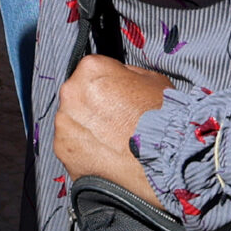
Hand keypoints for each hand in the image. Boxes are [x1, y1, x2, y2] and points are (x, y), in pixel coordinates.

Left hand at [50, 56, 172, 206]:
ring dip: (87, 129)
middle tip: (116, 122)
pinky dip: (84, 150)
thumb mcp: (153, 80)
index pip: (92, 71)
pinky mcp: (63, 150)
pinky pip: (71, 145)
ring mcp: (64, 123)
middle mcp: (71, 93)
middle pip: (78, 96)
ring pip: (73, 122)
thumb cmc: (163, 120)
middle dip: (93, 107)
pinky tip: (105, 155)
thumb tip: (119, 77)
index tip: (116, 97)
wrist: (166, 161)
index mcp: (91, 70)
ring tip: (112, 142)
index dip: (107, 85)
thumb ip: (127, 74)